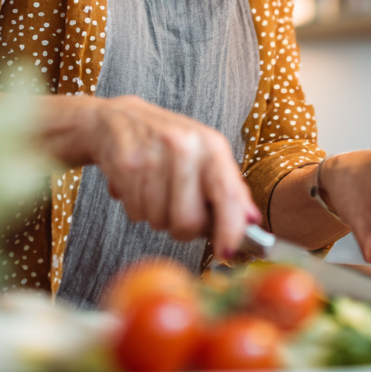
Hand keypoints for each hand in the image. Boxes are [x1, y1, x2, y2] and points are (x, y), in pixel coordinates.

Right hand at [40, 94, 259, 257]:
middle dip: (183, 228)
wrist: (118, 119)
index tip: (227, 252)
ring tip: (155, 191)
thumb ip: (229, 188)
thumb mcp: (204, 156)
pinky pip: (136, 213)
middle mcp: (185, 147)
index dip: (230, 229)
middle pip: (189, 221)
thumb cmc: (166, 142)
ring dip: (157, 216)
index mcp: (211, 145)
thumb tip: (252, 221)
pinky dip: (137, 209)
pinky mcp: (126, 165)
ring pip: (159, 221)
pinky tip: (138, 186)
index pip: (228, 194)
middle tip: (177, 211)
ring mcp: (153, 155)